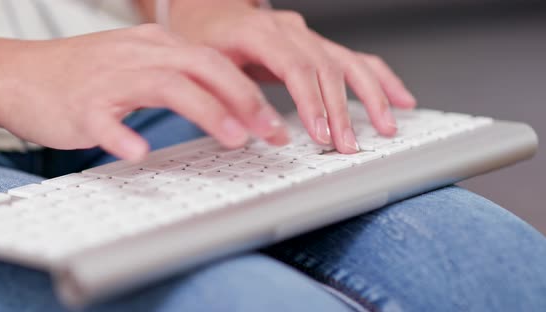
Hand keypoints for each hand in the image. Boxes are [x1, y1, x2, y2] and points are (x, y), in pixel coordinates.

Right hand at [0, 25, 287, 160]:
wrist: (18, 74)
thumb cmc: (84, 75)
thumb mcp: (139, 67)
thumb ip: (181, 81)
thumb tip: (229, 108)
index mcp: (157, 47)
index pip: (216, 63)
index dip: (251, 92)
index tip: (274, 123)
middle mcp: (139, 56)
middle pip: (203, 68)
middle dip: (243, 100)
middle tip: (269, 131)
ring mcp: (109, 79)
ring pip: (167, 87)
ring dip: (207, 112)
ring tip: (234, 139)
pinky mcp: (81, 105)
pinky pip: (105, 119)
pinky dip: (122, 135)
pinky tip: (138, 152)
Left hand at [169, 0, 417, 152]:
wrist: (209, 11)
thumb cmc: (204, 38)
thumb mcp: (204, 69)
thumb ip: (230, 99)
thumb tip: (261, 132)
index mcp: (258, 31)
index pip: (294, 66)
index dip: (311, 101)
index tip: (320, 133)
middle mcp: (289, 30)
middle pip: (326, 67)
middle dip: (341, 111)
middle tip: (347, 145)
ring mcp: (307, 36)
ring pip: (348, 62)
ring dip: (371, 97)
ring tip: (386, 127)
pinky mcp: (318, 45)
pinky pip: (356, 59)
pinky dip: (381, 79)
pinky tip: (400, 98)